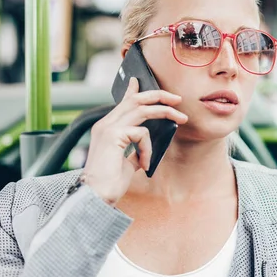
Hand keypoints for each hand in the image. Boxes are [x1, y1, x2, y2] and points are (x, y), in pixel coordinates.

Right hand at [82, 77, 187, 205]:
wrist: (95, 197)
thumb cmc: (110, 183)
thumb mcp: (126, 162)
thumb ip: (134, 150)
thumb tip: (147, 145)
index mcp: (107, 128)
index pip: (122, 102)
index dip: (132, 90)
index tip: (139, 80)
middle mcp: (105, 124)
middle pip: (136, 100)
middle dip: (159, 96)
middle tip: (178, 99)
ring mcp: (108, 128)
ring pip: (142, 108)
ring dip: (165, 111)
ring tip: (181, 119)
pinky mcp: (113, 136)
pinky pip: (142, 133)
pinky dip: (148, 149)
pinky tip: (144, 164)